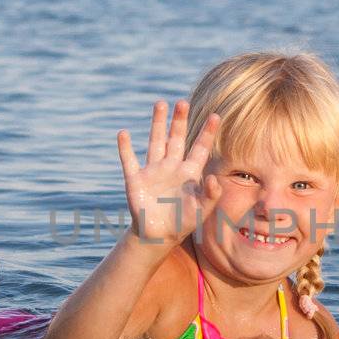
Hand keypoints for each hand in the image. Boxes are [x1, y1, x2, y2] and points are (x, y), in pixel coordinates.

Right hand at [117, 100, 221, 247]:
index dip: (207, 133)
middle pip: (176, 138)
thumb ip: (210, 196)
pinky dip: (125, 148)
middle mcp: (171, 167)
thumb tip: (213, 179)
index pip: (200, 148)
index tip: (215, 115)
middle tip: (182, 102)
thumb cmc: (182, 223)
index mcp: (189, 173)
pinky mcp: (135, 180)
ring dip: (157, 124)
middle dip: (179, 121)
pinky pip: (129, 161)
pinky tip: (123, 134)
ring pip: (155, 142)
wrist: (157, 236)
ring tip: (160, 104)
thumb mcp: (201, 211)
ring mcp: (153, 171)